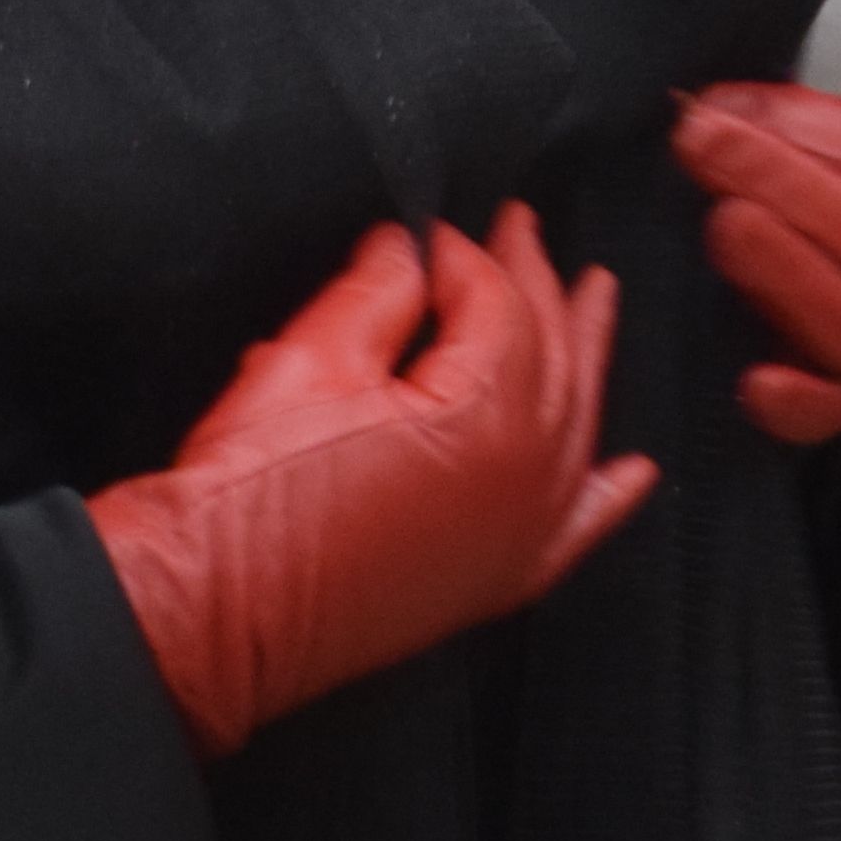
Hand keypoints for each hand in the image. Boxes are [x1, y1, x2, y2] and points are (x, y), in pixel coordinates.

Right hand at [82, 212, 653, 756]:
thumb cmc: (250, 491)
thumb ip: (376, 294)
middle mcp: (527, 475)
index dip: (465, 255)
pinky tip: (634, 471)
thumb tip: (408, 247)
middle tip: (524, 227)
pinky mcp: (493, 582)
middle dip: (537, 284)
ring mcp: (520, 535)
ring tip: (595, 297)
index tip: (435, 227)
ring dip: (584, 356)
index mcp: (488, 415)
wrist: (207, 613)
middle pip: (553, 354)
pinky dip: (608, 496)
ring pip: (577, 423)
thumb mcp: (308, 361)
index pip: (499, 305)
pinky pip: (576, 530)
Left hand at [669, 85, 840, 446]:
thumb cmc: (823, 211)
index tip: (719, 109)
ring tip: (724, 225)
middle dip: (778, 182)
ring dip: (786, 271)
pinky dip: (798, 402)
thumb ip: (776, 124)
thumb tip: (707, 110)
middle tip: (702, 147)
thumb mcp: (818, 150)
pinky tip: (754, 382)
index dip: (801, 129)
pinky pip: (833, 410)